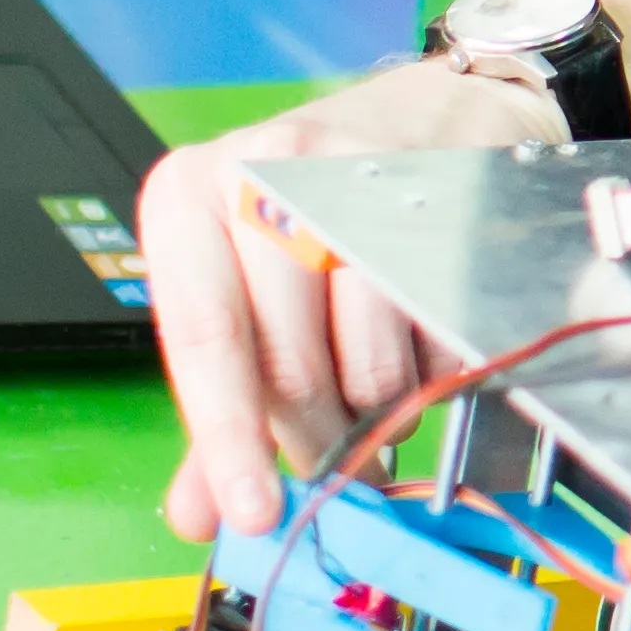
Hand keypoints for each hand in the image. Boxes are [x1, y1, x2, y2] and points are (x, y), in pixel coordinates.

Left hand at [146, 0, 630, 536]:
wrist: (428, 116)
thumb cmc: (312, 215)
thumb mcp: (240, 289)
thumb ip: (220, 400)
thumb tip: (202, 512)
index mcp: (188, 197)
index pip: (208, 337)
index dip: (230, 439)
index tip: (253, 514)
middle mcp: (265, 169)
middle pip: (292, 362)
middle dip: (317, 436)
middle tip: (334, 456)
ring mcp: (359, 173)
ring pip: (371, 359)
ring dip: (380, 408)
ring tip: (378, 389)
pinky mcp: (441, 193)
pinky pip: (438, 336)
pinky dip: (430, 373)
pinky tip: (419, 349)